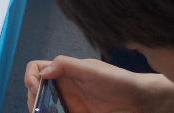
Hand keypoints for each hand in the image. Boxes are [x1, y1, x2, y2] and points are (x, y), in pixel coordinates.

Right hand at [25, 56, 151, 112]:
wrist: (142, 102)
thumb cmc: (116, 81)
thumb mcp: (91, 69)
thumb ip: (66, 65)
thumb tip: (42, 72)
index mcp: (63, 73)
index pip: (37, 69)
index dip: (31, 76)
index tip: (35, 87)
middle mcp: (63, 89)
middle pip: (36, 93)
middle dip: (33, 100)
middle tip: (39, 109)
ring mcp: (70, 106)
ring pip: (46, 109)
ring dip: (41, 111)